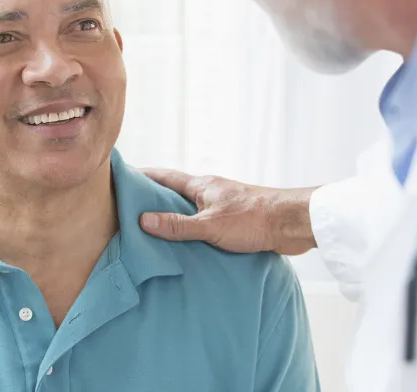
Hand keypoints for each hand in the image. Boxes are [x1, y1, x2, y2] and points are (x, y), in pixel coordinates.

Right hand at [139, 169, 317, 254]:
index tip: (124, 174)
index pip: (166, 177)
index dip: (145, 175)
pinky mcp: (236, 220)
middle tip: (132, 206)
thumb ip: (177, 225)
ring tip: (155, 229)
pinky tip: (189, 244)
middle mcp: (211, 192)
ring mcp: (224, 205)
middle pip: (177, 192)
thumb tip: (144, 220)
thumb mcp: (209, 225)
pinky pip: (206, 222)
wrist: (292, 224)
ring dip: (176, 215)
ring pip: (192, 208)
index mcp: (202, 186)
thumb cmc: (253, 219)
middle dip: (156, 197)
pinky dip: (194, 229)